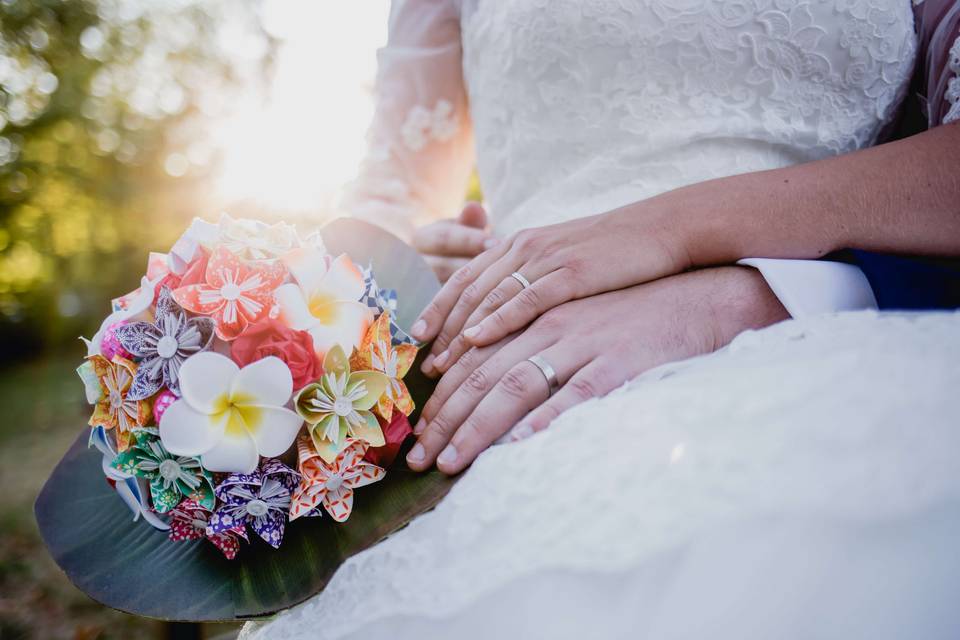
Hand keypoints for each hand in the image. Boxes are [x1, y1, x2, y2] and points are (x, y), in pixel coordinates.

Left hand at [405, 266, 787, 474]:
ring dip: (476, 424)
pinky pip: (573, 389)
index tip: (416, 425)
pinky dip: (544, 415)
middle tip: (416, 454)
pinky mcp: (615, 356)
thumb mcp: (569, 298)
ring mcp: (578, 335)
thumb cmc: (627, 296)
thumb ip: (526, 317)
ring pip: (512, 381)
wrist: (691, 285)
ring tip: (450, 460)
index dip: (439, 388)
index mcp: (528, 297)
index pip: (467, 346)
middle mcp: (544, 316)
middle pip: (478, 369)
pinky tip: (519, 443)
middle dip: (443, 417)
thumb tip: (485, 346)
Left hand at [409, 198, 691, 375]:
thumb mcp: (565, 264)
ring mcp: (546, 259)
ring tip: (439, 366)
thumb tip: (509, 317)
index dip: (440, 308)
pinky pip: (526, 299)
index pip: (468, 278)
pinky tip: (478, 341)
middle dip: (442, 330)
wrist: (663, 231)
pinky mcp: (572, 271)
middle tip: (421, 366)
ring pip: (489, 297)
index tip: (418, 339)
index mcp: (522, 244)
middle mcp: (525, 248)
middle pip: (469, 292)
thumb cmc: (616, 256)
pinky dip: (498, 320)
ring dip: (459, 334)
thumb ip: (534, 282)